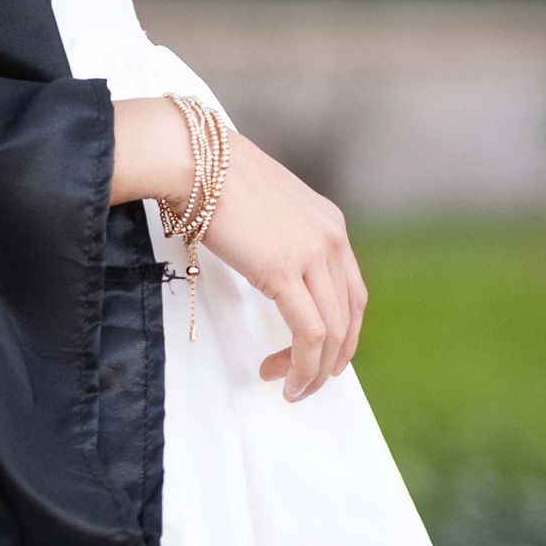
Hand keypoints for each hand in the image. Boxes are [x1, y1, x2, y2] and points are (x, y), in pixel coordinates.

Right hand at [200, 130, 367, 402]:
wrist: (193, 158)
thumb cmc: (215, 178)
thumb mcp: (266, 208)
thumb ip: (282, 239)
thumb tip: (273, 272)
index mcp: (329, 224)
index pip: (352, 292)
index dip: (340, 332)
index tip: (316, 354)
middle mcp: (330, 239)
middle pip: (349, 317)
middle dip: (329, 359)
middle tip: (303, 381)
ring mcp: (311, 253)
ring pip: (333, 331)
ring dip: (314, 369)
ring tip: (291, 387)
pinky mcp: (284, 271)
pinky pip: (308, 333)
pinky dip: (302, 365)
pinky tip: (283, 378)